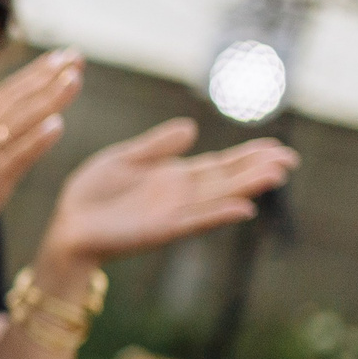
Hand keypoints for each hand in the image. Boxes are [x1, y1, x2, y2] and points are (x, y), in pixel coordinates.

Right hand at [0, 51, 84, 257]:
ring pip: (19, 121)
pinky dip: (35, 140)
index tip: (64, 54)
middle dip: (49, 77)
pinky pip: (15, 156)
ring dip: (48, 99)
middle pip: (17, 99)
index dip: (37, 71)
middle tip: (77, 56)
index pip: (9, 90)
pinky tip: (57, 125)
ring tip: (74, 79)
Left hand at [41, 118, 297, 268]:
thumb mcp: (124, 160)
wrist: (67, 227)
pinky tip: (242, 209)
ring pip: (218, 198)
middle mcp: (179, 196)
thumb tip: (191, 128)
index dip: (247, 155)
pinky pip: (194, 222)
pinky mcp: (159, 230)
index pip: (219, 164)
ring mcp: (172, 214)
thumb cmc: (91, 197)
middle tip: (290, 159)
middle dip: (257, 169)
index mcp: (172, 178)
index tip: (276, 147)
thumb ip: (157, 146)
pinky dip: (217, 215)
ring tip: (275, 176)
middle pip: (226, 180)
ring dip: (246, 188)